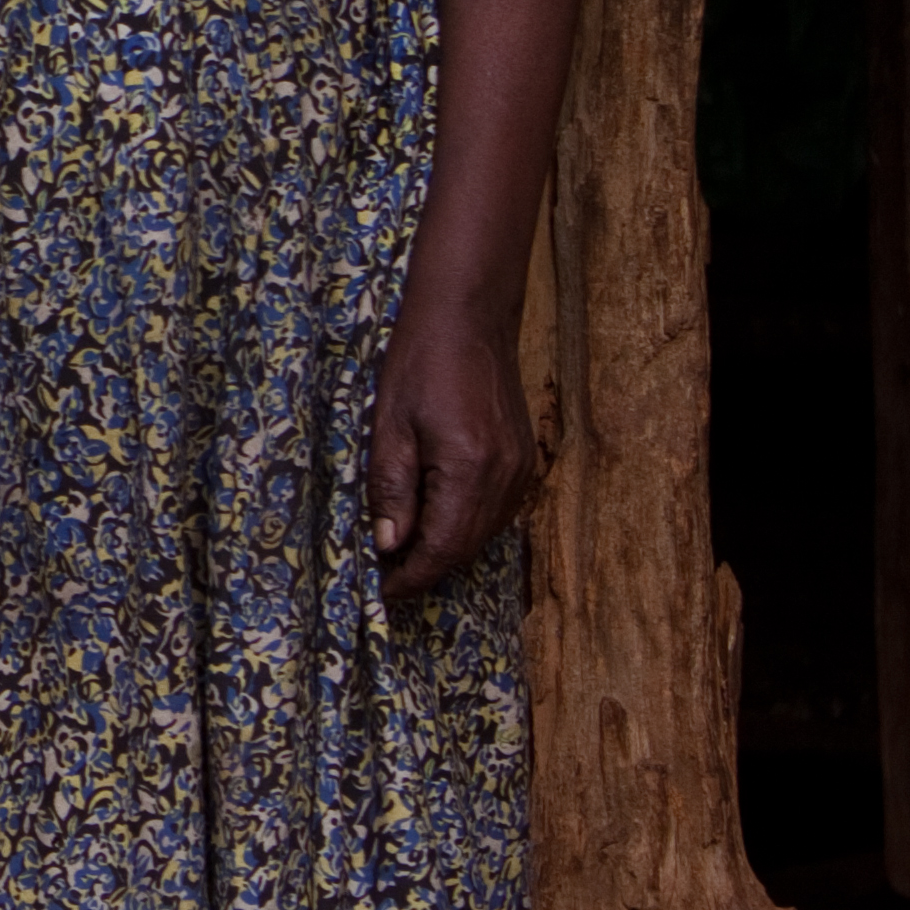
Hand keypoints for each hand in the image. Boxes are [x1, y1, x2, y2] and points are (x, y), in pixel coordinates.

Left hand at [364, 286, 541, 602]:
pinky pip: (497, 510)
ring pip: (484, 533)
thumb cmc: (419, 363)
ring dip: (447, 547)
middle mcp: (504, 478)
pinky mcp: (525, 458)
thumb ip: (391, 491)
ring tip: (406, 548)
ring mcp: (521, 469)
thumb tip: (388, 547)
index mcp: (469, 470)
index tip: (384, 592)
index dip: (411, 578)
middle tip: (388, 574)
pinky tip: (437, 516)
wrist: (468, 317)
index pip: (442, 549)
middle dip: (427, 568)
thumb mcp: (389, 426)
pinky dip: (467, 523)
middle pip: (466, 548)